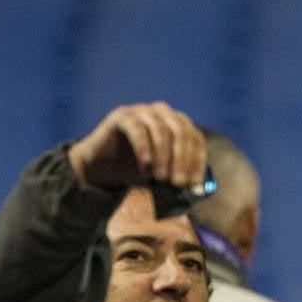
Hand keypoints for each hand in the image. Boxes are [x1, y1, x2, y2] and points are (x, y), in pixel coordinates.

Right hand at [67, 102, 205, 189]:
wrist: (104, 168)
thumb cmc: (139, 170)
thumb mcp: (165, 175)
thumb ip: (181, 177)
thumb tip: (198, 190)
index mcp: (178, 123)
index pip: (196, 139)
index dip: (197, 161)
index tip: (194, 183)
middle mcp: (163, 112)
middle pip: (182, 132)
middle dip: (182, 159)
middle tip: (178, 183)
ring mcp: (142, 111)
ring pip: (161, 130)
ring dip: (164, 156)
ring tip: (160, 178)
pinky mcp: (123, 115)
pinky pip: (138, 129)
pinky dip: (145, 149)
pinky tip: (146, 166)